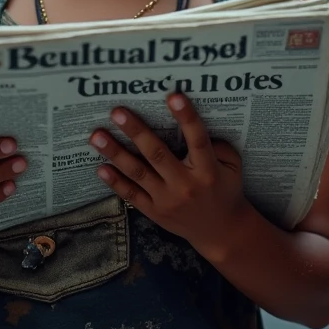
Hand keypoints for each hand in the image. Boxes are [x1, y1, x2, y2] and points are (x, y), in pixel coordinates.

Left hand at [89, 94, 244, 258]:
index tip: (173, 96)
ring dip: (115, 153)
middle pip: (157, 155)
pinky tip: (100, 167)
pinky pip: (131, 195)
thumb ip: (218, 144)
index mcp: (208, 170)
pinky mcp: (154, 212)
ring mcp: (167, 200)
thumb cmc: (225, 190)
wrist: (220, 232)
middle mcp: (185, 185)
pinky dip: (115, 182)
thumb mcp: (233, 166)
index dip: (186, 117)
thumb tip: (193, 124)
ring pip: (138, 173)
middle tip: (117, 112)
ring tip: (96, 136)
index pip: (197, 140)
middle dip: (136, 131)